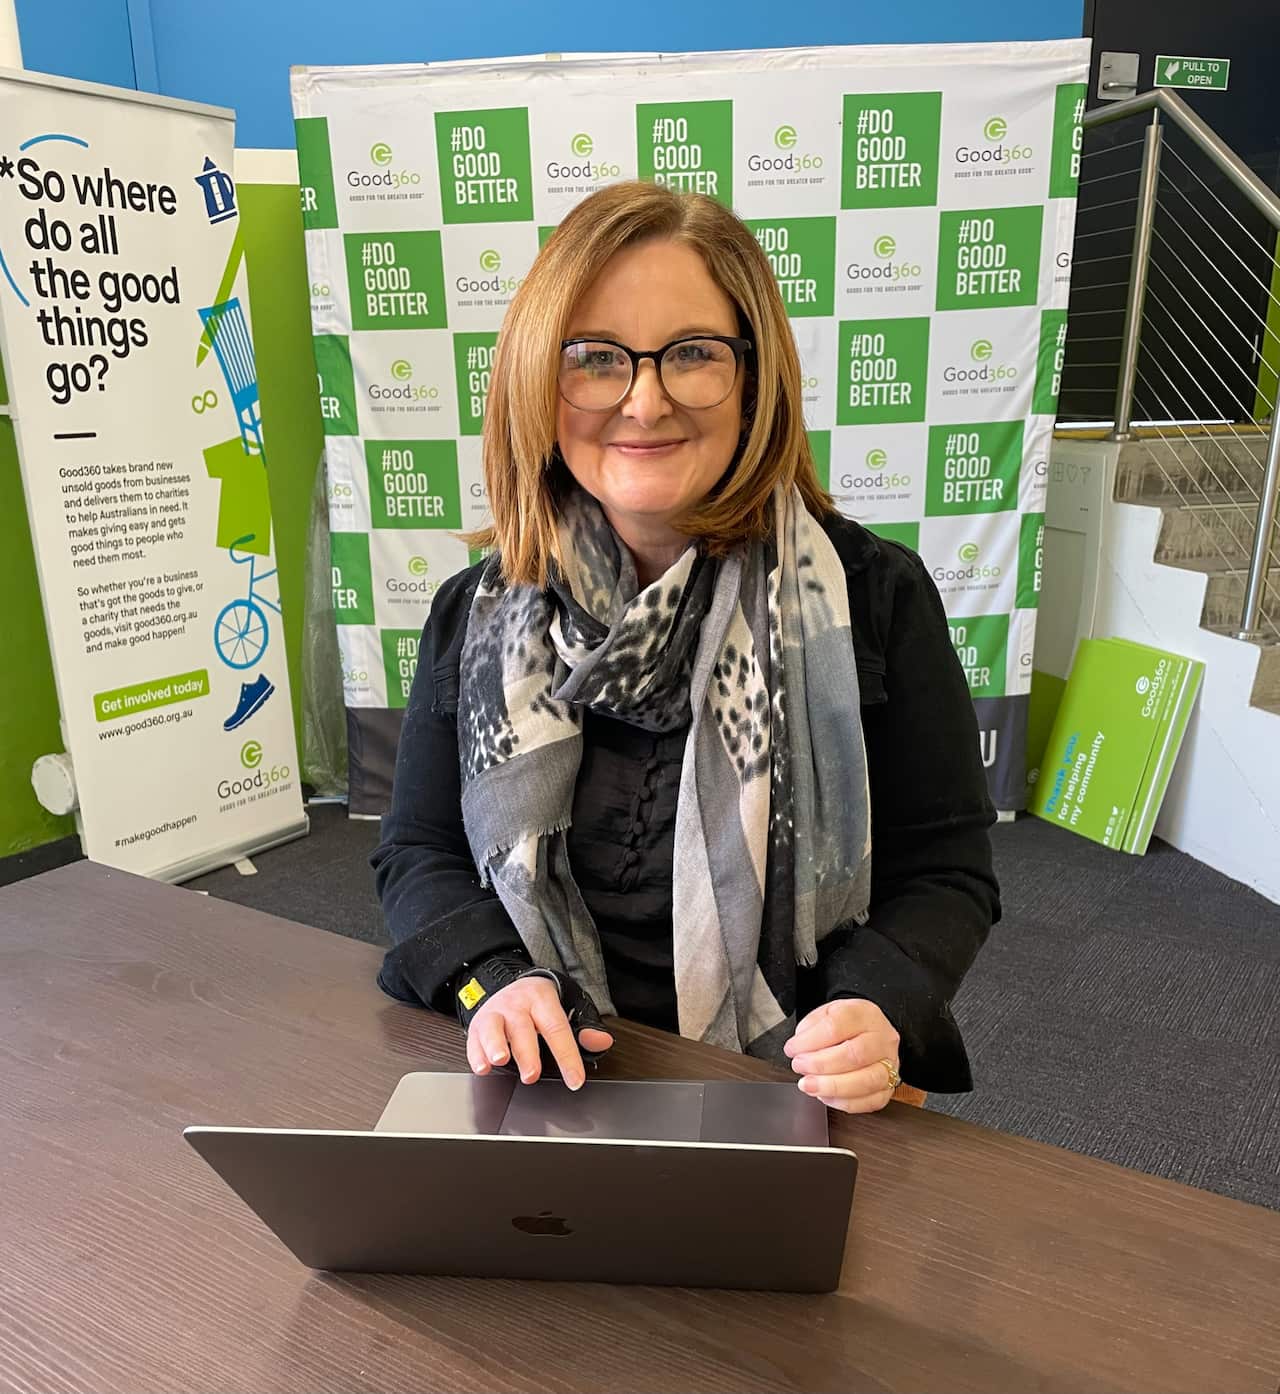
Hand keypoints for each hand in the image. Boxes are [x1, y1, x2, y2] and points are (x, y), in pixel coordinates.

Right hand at [465, 975, 613, 1090]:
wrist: (512, 984)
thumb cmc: (541, 1002)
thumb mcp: (569, 1006)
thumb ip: (585, 1027)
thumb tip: (601, 1041)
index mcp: (543, 999)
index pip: (557, 1028)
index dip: (567, 1055)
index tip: (575, 1079)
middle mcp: (517, 1004)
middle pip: (522, 1028)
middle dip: (526, 1053)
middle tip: (531, 1075)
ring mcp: (495, 1013)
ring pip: (493, 1028)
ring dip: (495, 1045)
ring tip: (501, 1060)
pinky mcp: (478, 1025)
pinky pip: (474, 1039)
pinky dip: (476, 1054)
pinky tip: (483, 1067)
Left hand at [783, 998, 900, 1113]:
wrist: (871, 1032)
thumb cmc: (847, 1025)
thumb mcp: (826, 1013)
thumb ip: (811, 1028)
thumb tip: (798, 1048)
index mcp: (864, 1014)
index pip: (836, 1027)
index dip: (809, 1041)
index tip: (792, 1049)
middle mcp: (882, 1039)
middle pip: (854, 1055)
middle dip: (820, 1065)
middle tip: (799, 1067)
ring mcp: (889, 1065)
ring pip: (866, 1081)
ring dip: (831, 1087)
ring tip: (808, 1085)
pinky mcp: (888, 1088)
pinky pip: (870, 1101)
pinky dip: (844, 1103)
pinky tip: (825, 1096)